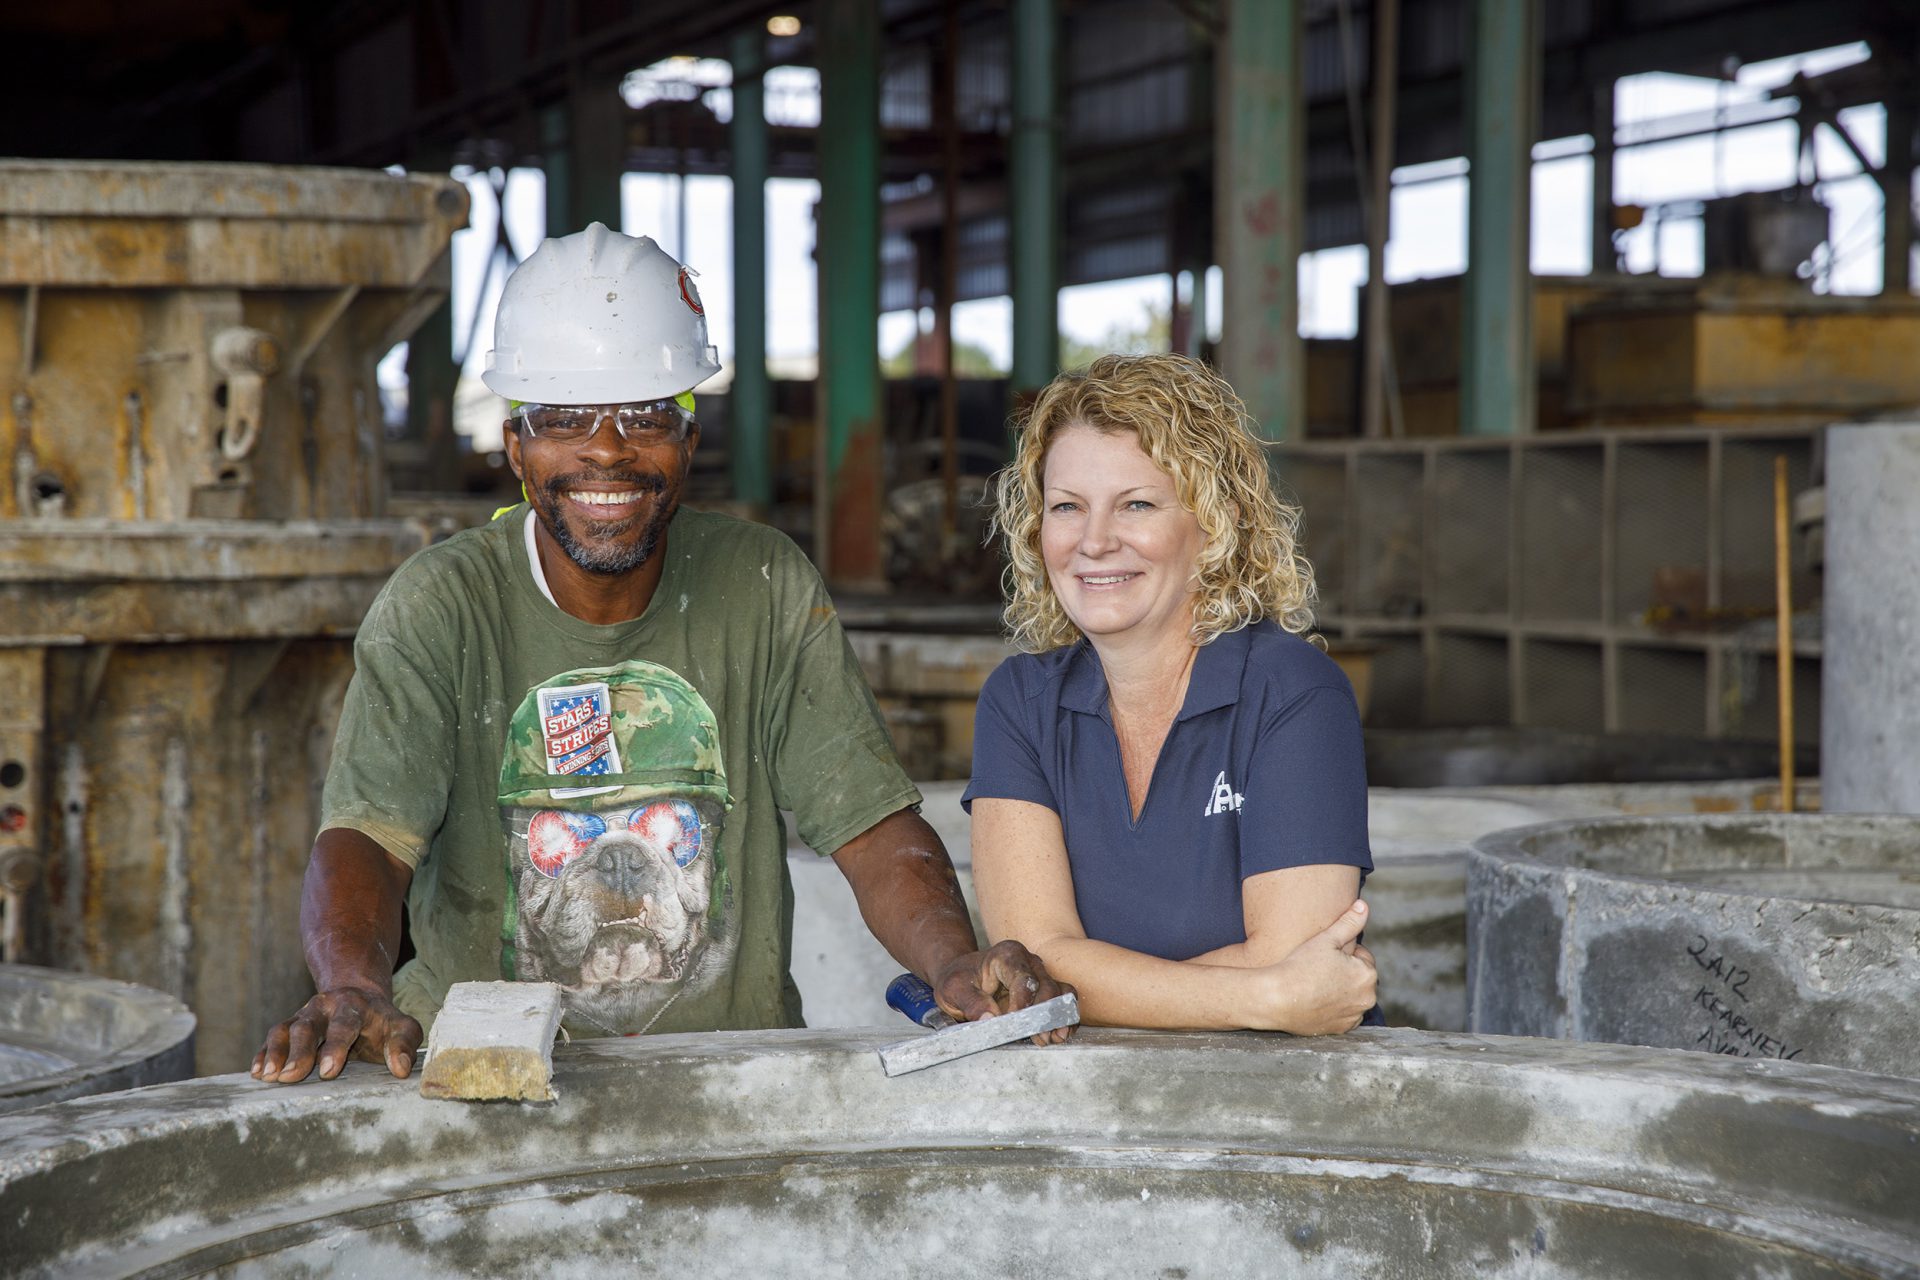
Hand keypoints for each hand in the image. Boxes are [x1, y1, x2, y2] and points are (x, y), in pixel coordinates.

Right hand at [250, 987, 423, 1083]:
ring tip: (268, 1077)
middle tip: (290, 1077)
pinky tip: (257, 1073)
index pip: (344, 1024)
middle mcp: (324, 1008)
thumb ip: (405, 1044)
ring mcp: (303, 1016)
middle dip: (298, 1052)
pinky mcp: (289, 1027)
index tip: (328, 1071)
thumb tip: (402, 1069)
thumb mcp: (402, 1027)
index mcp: (354, 1006)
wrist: (358, 997)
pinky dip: (263, 1054)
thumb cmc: (382, 1022)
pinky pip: (273, 1038)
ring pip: (284, 1030)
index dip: (335, 1046)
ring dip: (275, 1053)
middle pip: (307, 1027)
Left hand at [930, 939, 1076, 1044]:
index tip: (1015, 1022)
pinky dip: (1065, 1018)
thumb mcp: (954, 989)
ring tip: (1053, 1038)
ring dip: (1059, 1017)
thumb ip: (970, 1002)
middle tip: (1039, 1037)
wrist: (963, 978)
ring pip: (1060, 993)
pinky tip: (1059, 1034)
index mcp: (1007, 955)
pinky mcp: (1045, 990)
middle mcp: (1028, 962)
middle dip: (1044, 1015)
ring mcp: (1040, 975)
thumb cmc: (959, 979)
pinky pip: (1064, 1001)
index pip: (1024, 979)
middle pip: (1047, 987)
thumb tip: (990, 1018)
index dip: (1022, 1003)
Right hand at [1262, 899, 1377, 1035]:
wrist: (1276, 999)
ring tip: (1315, 984)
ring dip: (1341, 991)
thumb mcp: (1325, 939)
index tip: (1323, 956)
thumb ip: (1349, 922)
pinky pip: (1343, 1015)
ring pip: (1351, 997)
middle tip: (1318, 969)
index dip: (1342, 953)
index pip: (1362, 957)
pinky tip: (1316, 1000)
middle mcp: (1367, 998)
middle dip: (1344, 972)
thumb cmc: (1299, 965)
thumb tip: (1364, 906)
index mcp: (1367, 974)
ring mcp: (1354, 1017)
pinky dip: (1334, 1009)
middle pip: (1358, 978)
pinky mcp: (1341, 1030)